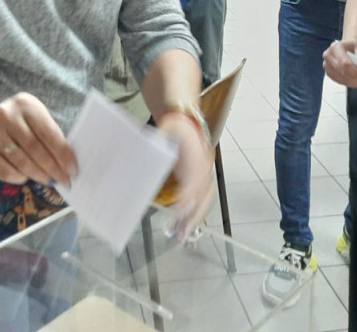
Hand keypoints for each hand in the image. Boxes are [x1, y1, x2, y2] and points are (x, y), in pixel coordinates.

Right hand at [0, 93, 77, 186]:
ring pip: (20, 161)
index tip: (72, 170)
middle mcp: (6, 116)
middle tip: (63, 180)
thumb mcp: (33, 117)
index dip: (63, 154)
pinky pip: (4, 171)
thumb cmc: (15, 121)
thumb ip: (48, 134)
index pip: (49, 133)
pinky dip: (18, 178)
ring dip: (37, 174)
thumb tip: (66, 163)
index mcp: (25, 105)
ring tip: (47, 180)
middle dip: (52, 168)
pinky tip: (25, 178)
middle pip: (35, 148)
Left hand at [156, 112, 214, 238]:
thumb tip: (152, 148)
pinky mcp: (200, 179)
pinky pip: (202, 199)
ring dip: (194, 219)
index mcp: (197, 156)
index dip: (187, 197)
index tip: (178, 212)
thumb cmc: (175, 125)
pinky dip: (195, 213)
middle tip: (180, 235)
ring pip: (204, 201)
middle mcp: (204, 168)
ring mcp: (204, 174)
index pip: (194, 181)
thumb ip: (160, 138)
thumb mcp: (167, 127)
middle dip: (193, 217)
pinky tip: (184, 226)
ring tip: (181, 236)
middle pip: (203, 197)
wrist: (186, 121)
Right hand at [323, 39, 356, 88]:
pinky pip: (339, 81)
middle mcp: (328, 56)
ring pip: (341, 79)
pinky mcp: (328, 73)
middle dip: (356, 79)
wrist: (345, 46)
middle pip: (343, 72)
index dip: (356, 72)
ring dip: (354, 83)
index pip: (345, 63)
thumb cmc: (352, 46)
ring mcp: (326, 65)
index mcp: (335, 47)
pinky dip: (350, 84)